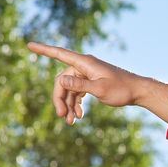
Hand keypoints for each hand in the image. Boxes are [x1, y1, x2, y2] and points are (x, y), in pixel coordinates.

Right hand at [26, 42, 167, 123]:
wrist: (138, 92)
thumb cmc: (122, 89)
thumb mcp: (100, 89)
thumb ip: (80, 86)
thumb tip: (60, 80)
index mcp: (85, 63)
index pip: (60, 54)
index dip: (43, 50)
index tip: (29, 45)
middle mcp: (84, 67)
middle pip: (62, 81)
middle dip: (60, 99)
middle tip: (62, 117)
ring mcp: (87, 75)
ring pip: (70, 89)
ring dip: (68, 105)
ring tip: (71, 122)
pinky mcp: (91, 82)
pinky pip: (77, 92)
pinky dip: (76, 103)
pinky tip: (78, 116)